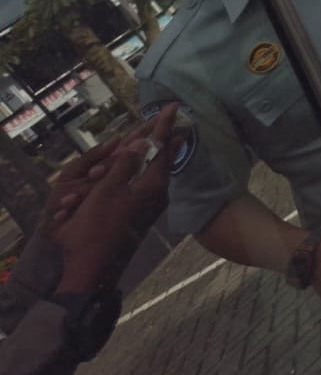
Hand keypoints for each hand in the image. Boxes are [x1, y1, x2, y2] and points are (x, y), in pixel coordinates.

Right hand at [51, 105, 177, 292]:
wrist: (91, 267)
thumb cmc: (97, 226)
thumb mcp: (108, 190)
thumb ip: (126, 165)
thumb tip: (145, 142)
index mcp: (152, 185)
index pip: (161, 147)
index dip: (165, 125)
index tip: (175, 107)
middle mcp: (157, 193)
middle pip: (161, 157)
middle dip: (161, 136)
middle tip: (167, 117)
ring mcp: (150, 204)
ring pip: (153, 169)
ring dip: (151, 152)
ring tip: (156, 132)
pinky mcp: (140, 212)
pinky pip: (144, 182)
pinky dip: (140, 168)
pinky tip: (139, 161)